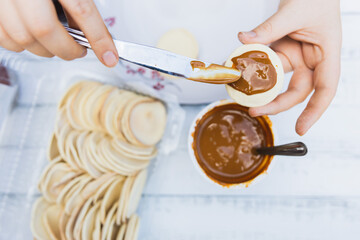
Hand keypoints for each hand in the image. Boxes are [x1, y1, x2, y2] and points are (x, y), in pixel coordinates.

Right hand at [0, 0, 117, 66]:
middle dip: (67, 49)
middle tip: (78, 50)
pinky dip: (22, 46)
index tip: (109, 56)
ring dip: (45, 50)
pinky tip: (34, 39)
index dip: (98, 38)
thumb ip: (78, 5)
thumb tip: (91, 35)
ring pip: (22, 38)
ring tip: (58, 44)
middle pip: (45, 29)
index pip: (81, 9)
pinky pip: (5, 39)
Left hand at [238, 0, 341, 134]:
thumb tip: (244, 38)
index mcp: (327, 54)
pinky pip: (267, 62)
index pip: (325, 89)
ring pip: (278, 78)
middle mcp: (312, 59)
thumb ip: (270, 28)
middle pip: (297, 90)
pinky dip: (254, 65)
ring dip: (259, 85)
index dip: (314, 111)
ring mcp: (296, 55)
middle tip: (254, 109)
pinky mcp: (282, 49)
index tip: (302, 128)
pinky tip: (240, 66)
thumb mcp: (294, 11)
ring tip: (240, 88)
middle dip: (276, 103)